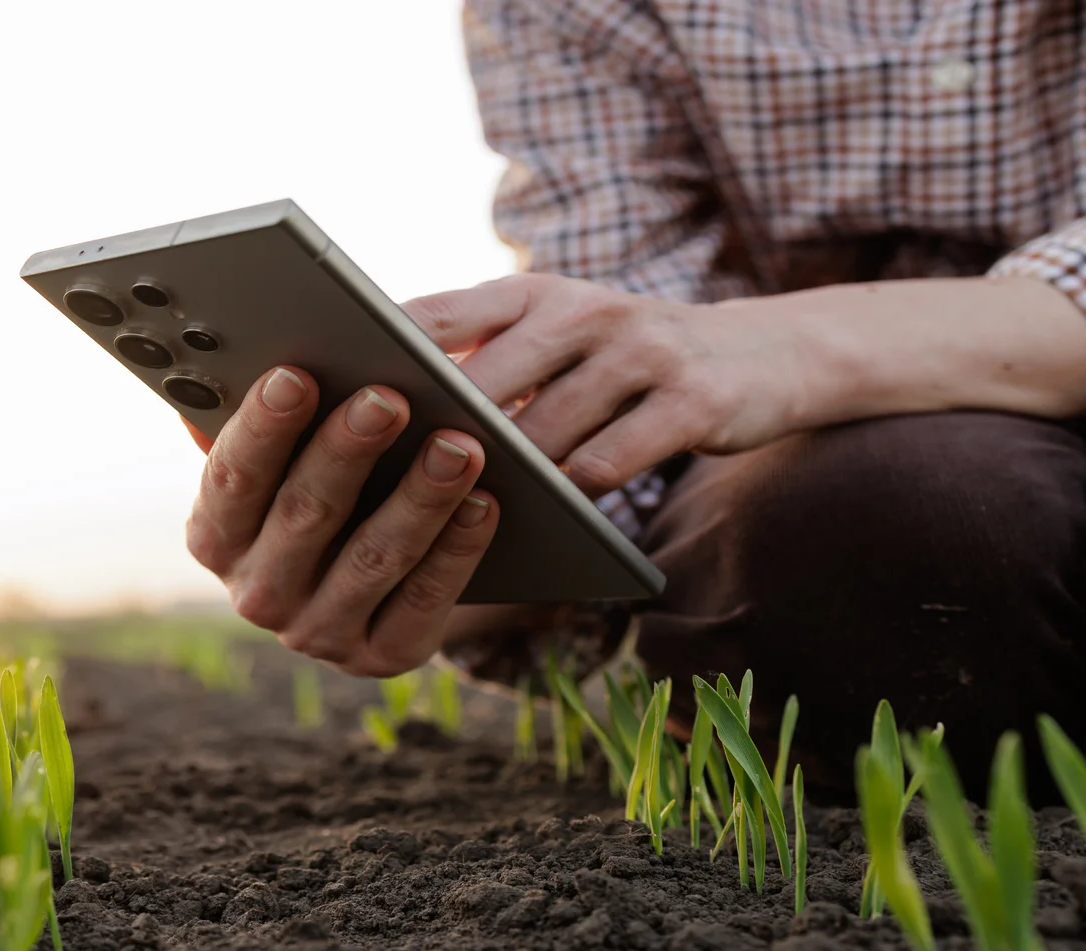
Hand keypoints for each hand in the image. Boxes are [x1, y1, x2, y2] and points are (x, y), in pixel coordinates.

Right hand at [184, 367, 499, 676]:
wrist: (367, 584)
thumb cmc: (318, 489)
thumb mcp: (278, 462)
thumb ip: (250, 421)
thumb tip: (221, 363)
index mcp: (216, 537)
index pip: (231, 479)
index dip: (263, 427)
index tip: (297, 374)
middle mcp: (257, 595)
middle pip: (304, 515)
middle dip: (349, 452)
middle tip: (390, 398)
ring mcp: (318, 633)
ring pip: (372, 558)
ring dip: (419, 498)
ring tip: (459, 444)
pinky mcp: (382, 655)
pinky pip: (424, 600)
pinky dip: (456, 550)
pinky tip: (485, 502)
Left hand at [403, 274, 812, 494]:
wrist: (760, 357)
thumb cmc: (619, 361)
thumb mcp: (552, 335)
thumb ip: (478, 358)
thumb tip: (368, 410)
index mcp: (532, 292)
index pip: (437, 314)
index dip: (377, 357)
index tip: (326, 400)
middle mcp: (583, 309)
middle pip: (485, 379)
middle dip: (432, 433)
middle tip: (379, 484)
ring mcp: (641, 353)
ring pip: (544, 431)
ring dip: (499, 479)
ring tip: (450, 517)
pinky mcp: (691, 402)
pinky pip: (609, 463)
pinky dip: (568, 498)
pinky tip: (540, 522)